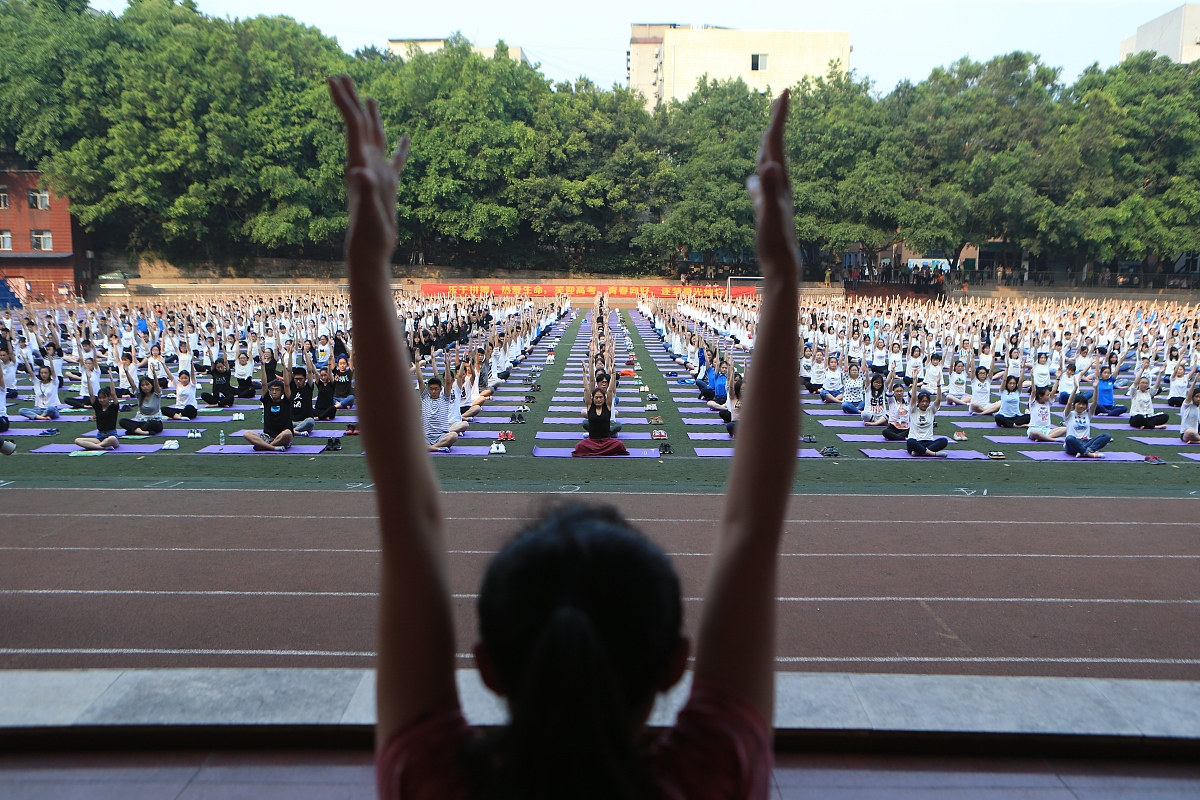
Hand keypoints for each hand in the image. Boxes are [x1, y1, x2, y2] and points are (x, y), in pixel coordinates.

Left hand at [328, 75, 409, 268]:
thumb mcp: (368, 212)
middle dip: (351, 101)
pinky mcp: (389, 185)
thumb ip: (364, 191)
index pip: (352, 126)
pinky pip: (396, 160)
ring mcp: (377, 173)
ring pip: (374, 138)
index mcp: (360, 164)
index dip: (343, 102)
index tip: (334, 78)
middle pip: (358, 125)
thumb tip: (359, 172)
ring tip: (370, 97)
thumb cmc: (369, 234)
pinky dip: (400, 147)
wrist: (371, 250)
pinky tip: (404, 138)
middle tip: (342, 75)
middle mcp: (365, 165)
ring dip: (371, 117)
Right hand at [747, 91, 797, 279]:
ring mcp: (773, 197)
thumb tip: (769, 166)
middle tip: (781, 100)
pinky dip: (757, 177)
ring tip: (767, 133)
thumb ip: (769, 190)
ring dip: (768, 147)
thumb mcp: (770, 214)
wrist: (783, 264)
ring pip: (770, 165)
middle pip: (776, 148)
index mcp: (779, 180)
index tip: (785, 92)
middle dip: (777, 123)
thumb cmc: (775, 241)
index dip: (780, 117)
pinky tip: (752, 179)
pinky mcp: (767, 210)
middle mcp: (779, 185)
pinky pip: (761, 186)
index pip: (777, 143)